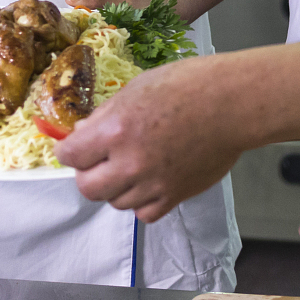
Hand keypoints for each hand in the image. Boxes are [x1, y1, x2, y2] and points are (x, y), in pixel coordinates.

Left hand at [57, 56, 244, 220]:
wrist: (231, 103)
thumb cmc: (187, 85)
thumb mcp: (136, 89)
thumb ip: (106, 116)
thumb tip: (83, 133)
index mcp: (116, 130)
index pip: (71, 156)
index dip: (68, 150)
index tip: (73, 147)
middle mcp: (130, 162)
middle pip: (87, 187)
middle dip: (87, 172)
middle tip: (99, 159)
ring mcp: (153, 183)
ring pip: (115, 202)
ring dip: (116, 186)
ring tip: (131, 165)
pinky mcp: (175, 196)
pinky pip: (144, 214)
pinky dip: (141, 201)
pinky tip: (149, 181)